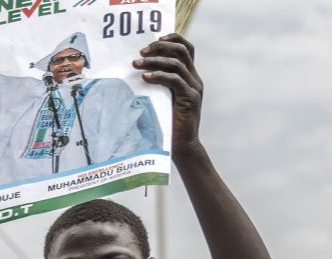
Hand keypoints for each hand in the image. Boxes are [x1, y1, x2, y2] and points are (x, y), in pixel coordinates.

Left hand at [134, 34, 201, 154]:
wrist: (181, 146)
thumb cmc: (168, 123)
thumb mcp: (162, 97)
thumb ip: (157, 82)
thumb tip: (136, 67)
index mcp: (190, 76)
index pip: (186, 48)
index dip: (172, 38)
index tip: (154, 39)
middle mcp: (195, 80)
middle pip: (182, 50)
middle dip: (160, 46)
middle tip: (141, 52)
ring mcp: (194, 89)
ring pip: (177, 64)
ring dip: (154, 61)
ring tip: (136, 65)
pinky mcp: (190, 99)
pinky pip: (174, 80)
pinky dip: (158, 76)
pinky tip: (145, 78)